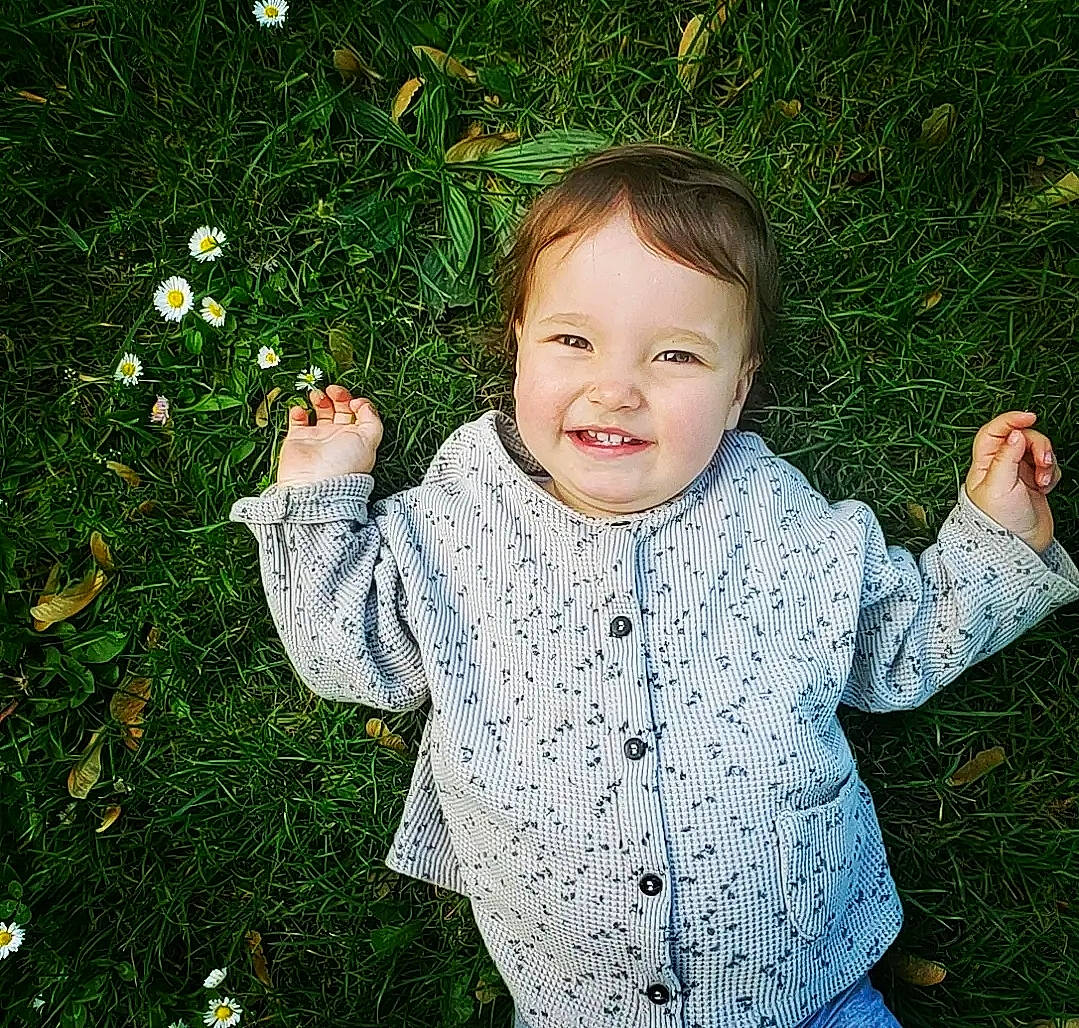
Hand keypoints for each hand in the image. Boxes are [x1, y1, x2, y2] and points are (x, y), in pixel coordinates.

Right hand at [276, 384, 382, 486]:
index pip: (359, 413)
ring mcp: (318, 437)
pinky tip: (300, 411)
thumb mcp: (369, 440)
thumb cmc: (344, 464)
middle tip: (332, 390)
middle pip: (340, 408)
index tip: (353, 401)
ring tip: (316, 396)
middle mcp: (338, 436)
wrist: (315, 485)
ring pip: (320, 410)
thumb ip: (372, 419)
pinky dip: (298, 411)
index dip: (357, 402)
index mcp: (357, 437)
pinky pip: (298, 419)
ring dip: (319, 399)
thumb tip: (363, 404)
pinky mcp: (298, 439)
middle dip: (338, 395)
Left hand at [964, 410, 1062, 553]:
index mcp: (984, 464)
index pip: (994, 432)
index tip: (1030, 417)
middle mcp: (1000, 467)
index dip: (1010, 420)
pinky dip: (1051, 473)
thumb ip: (1006, 457)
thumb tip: (1015, 433)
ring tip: (1043, 479)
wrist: (1015, 548)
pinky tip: (1046, 487)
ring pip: (1037, 451)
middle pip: (1022, 438)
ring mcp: (1017, 475)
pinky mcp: (1033, 485)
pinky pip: (1048, 467)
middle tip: (1042, 462)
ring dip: (1046, 460)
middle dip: (1037, 445)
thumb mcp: (999, 486)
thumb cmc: (998, 522)